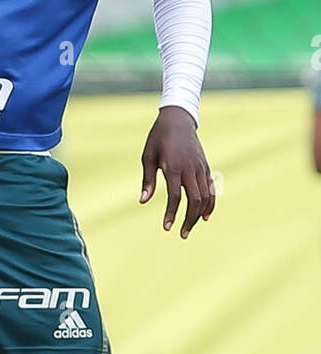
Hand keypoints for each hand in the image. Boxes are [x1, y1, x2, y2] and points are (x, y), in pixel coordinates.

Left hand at [140, 106, 214, 237]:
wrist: (178, 120)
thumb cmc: (158, 138)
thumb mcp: (148, 156)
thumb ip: (147, 180)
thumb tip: (143, 201)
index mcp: (174, 166)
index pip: (175, 196)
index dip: (171, 213)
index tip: (167, 227)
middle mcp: (190, 168)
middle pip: (194, 200)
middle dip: (189, 219)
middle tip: (182, 234)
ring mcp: (200, 168)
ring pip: (205, 196)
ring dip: (199, 215)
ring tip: (190, 228)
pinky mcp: (205, 167)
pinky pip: (211, 189)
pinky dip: (210, 203)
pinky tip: (204, 216)